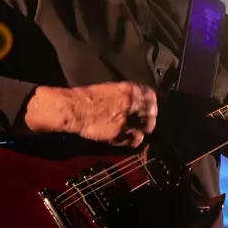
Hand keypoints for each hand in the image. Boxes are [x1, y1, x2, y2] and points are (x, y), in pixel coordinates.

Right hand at [26, 82, 156, 147]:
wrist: (76, 109)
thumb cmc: (87, 96)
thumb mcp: (109, 88)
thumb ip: (124, 93)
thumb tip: (132, 98)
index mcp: (128, 90)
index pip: (150, 95)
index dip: (152, 101)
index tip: (152, 105)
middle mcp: (130, 104)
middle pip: (151, 112)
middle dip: (150, 116)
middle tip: (148, 119)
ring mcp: (126, 119)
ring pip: (146, 126)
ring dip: (145, 128)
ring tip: (142, 130)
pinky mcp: (119, 133)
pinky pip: (134, 139)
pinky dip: (135, 140)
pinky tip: (132, 139)